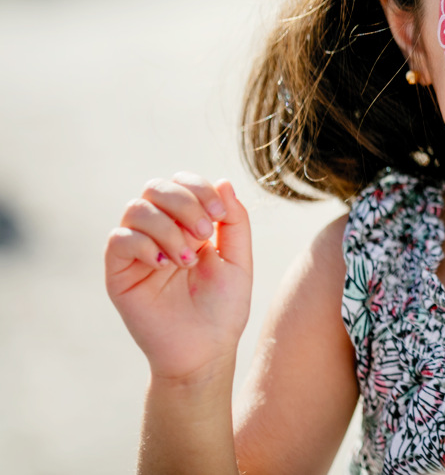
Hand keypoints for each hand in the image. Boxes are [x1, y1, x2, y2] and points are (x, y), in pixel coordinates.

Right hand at [105, 173, 252, 382]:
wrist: (205, 351)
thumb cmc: (224, 308)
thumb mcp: (239, 259)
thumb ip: (235, 221)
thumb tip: (222, 182)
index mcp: (188, 224)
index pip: (182, 183)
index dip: (199, 188)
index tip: (219, 215)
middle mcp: (159, 231)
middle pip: (155, 187)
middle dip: (184, 203)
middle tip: (204, 235)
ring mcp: (137, 251)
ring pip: (136, 209)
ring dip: (168, 228)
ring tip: (187, 259)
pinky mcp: (118, 273)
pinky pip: (118, 239)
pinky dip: (144, 244)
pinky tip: (164, 266)